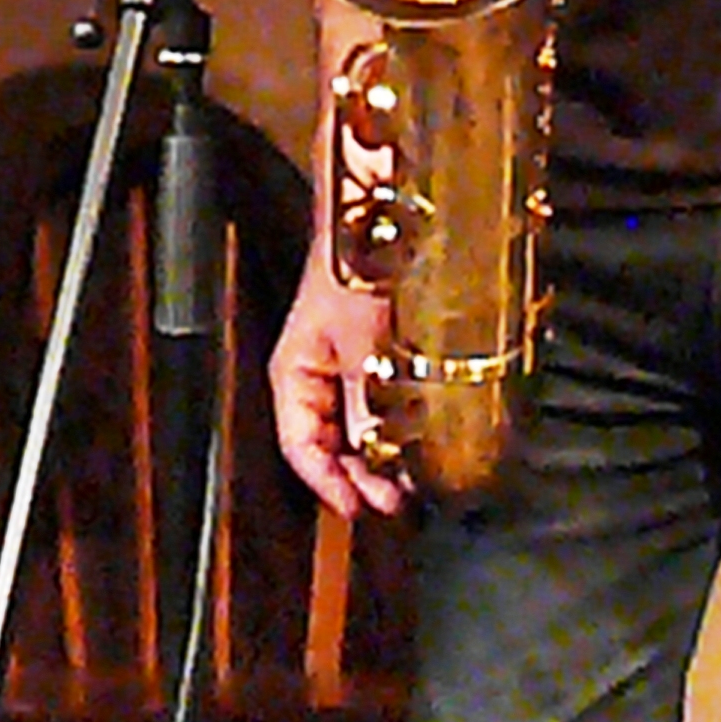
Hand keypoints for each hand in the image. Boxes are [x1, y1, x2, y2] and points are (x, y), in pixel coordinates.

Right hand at [269, 247, 407, 514]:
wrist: (383, 210)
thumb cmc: (357, 267)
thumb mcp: (365, 347)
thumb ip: (372, 410)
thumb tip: (386, 468)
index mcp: (294, 373)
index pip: (300, 447)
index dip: (328, 485)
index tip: (360, 510)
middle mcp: (320, 375)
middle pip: (332, 446)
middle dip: (362, 478)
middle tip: (397, 502)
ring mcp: (353, 366)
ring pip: (363, 430)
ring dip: (387, 457)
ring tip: (415, 479)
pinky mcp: (385, 356)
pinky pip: (388, 407)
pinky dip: (404, 429)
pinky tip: (426, 440)